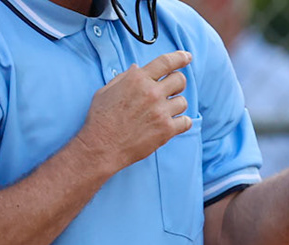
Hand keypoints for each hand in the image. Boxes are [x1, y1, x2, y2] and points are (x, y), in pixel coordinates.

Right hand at [76, 50, 192, 175]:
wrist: (103, 144)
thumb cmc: (101, 117)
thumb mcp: (107, 90)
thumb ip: (124, 77)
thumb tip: (137, 68)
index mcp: (137, 79)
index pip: (165, 62)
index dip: (179, 58)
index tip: (187, 57)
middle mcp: (152, 92)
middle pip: (180, 80)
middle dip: (177, 83)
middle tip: (170, 90)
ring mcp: (161, 111)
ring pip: (183, 102)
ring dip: (176, 105)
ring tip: (162, 111)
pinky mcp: (167, 129)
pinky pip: (186, 121)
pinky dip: (181, 122)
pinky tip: (170, 123)